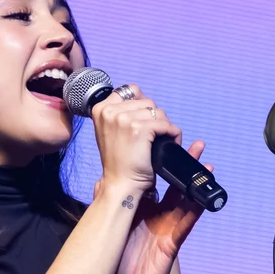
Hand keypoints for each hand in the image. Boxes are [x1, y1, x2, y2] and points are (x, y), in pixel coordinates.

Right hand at [90, 84, 184, 204]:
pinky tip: (172, 144)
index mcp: (101, 109)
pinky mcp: (138, 129)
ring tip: (164, 140)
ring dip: (166, 126)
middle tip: (157, 135)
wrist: (121, 184)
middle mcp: (109, 110)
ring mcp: (123, 119)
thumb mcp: (112, 131)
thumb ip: (121, 112)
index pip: (130, 90)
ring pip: (158, 112)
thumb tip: (140, 97)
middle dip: (156, 118)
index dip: (143, 104)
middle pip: (147, 102)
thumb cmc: (119, 161)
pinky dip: (173, 134)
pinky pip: (166, 125)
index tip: (147, 120)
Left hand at [112, 140, 207, 273]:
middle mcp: (160, 217)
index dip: (164, 164)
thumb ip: (113, 206)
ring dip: (197, 182)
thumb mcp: (114, 228)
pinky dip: (197, 208)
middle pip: (178, 186)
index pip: (158, 182)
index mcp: (146, 211)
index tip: (167, 144)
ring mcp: (169, 229)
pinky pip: (187, 223)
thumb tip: (100, 181)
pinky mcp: (173, 243)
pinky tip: (205, 197)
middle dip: (187, 166)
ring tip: (208, 164)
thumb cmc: (119, 264)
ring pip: (187, 201)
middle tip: (196, 144)